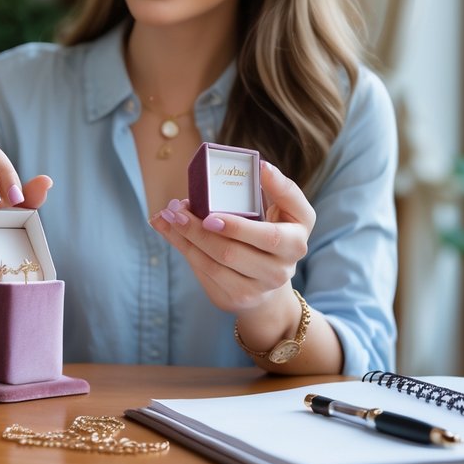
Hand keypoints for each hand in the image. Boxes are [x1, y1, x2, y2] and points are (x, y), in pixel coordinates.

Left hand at [149, 160, 314, 315]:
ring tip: (168, 217)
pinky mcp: (236, 298)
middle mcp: (281, 270)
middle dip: (200, 230)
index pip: (269, 236)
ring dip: (186, 238)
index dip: (239, 227)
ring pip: (214, 264)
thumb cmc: (275, 233)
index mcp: (295, 242)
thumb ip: (279, 189)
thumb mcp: (287, 211)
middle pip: (232, 252)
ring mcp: (258, 288)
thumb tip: (259, 166)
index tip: (214, 211)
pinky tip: (172, 233)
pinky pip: (206, 273)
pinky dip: (185, 250)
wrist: (271, 281)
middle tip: (177, 209)